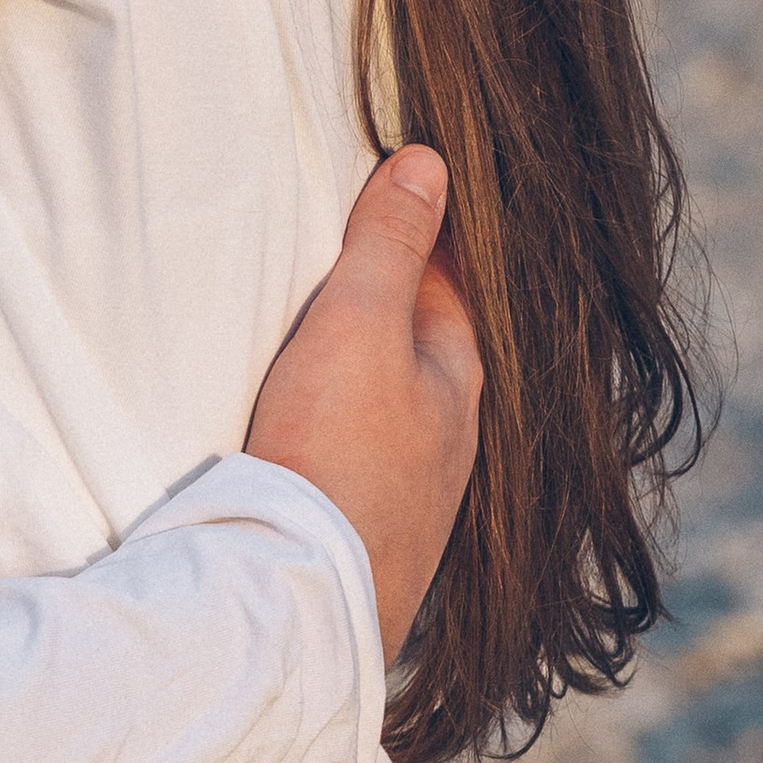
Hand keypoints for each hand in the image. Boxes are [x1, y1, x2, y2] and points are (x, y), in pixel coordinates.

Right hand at [244, 150, 480, 662]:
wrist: (301, 600)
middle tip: (337, 257)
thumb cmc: (338, 455)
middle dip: (386, 305)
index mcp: (461, 378)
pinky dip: (343, 429)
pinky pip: (363, 459)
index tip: (384, 189)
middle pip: (420, 347)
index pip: (449, 281)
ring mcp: (414, 493)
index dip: (417, 233)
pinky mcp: (370, 534)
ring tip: (319, 341)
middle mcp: (451, 438)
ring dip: (364, 375)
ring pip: (393, 409)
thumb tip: (432, 161)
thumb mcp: (359, 327)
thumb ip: (389, 247)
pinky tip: (313, 433)